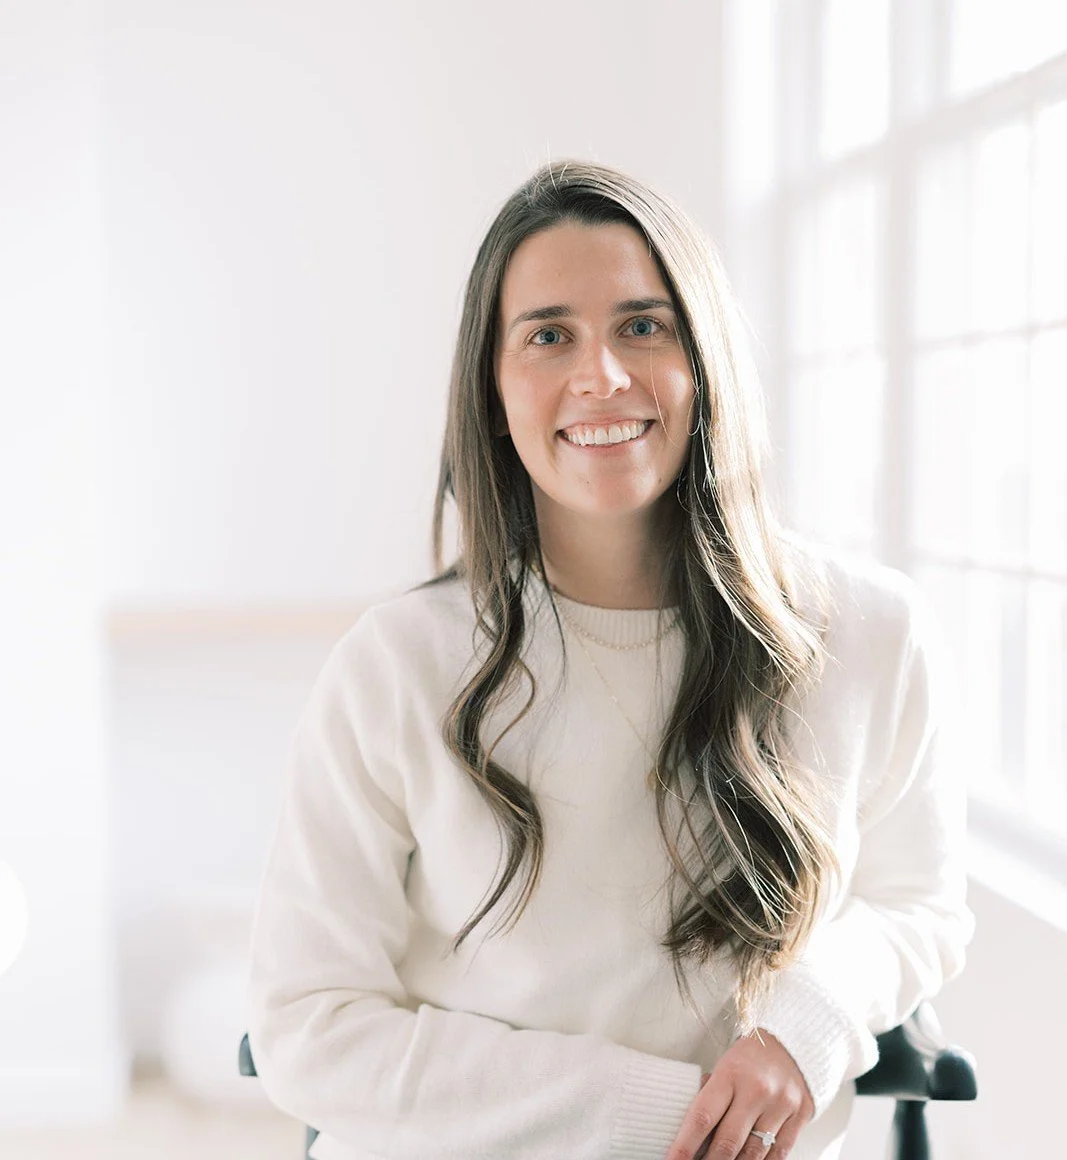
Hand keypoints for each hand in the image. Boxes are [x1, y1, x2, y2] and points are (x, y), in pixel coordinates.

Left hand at [665, 1029, 813, 1159]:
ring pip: (753, 1154)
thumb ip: (710, 1097)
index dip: (685, 1145)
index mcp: (730, 1074)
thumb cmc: (750, 1058)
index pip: (702, 1117)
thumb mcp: (724, 1068)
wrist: (793, 1043)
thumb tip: (690, 1133)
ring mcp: (781, 1105)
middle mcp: (757, 1090)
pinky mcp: (800, 1116)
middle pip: (727, 1142)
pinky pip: (778, 1154)